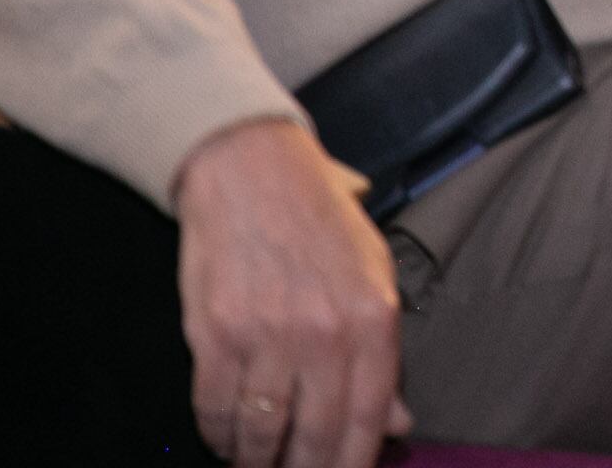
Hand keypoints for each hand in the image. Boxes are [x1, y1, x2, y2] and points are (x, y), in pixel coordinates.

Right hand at [175, 117, 411, 467]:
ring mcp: (267, 335)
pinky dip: (220, 434)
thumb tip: (396, 422)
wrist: (253, 172)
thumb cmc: (320, 222)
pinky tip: (228, 437)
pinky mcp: (215, 334)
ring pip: (261, 432)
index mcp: (373, 318)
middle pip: (316, 435)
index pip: (369, 417)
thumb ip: (385, 355)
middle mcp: (324, 332)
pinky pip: (216, 409)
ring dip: (257, 460)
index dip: (354, 464)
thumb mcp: (374, 276)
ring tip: (260, 463)